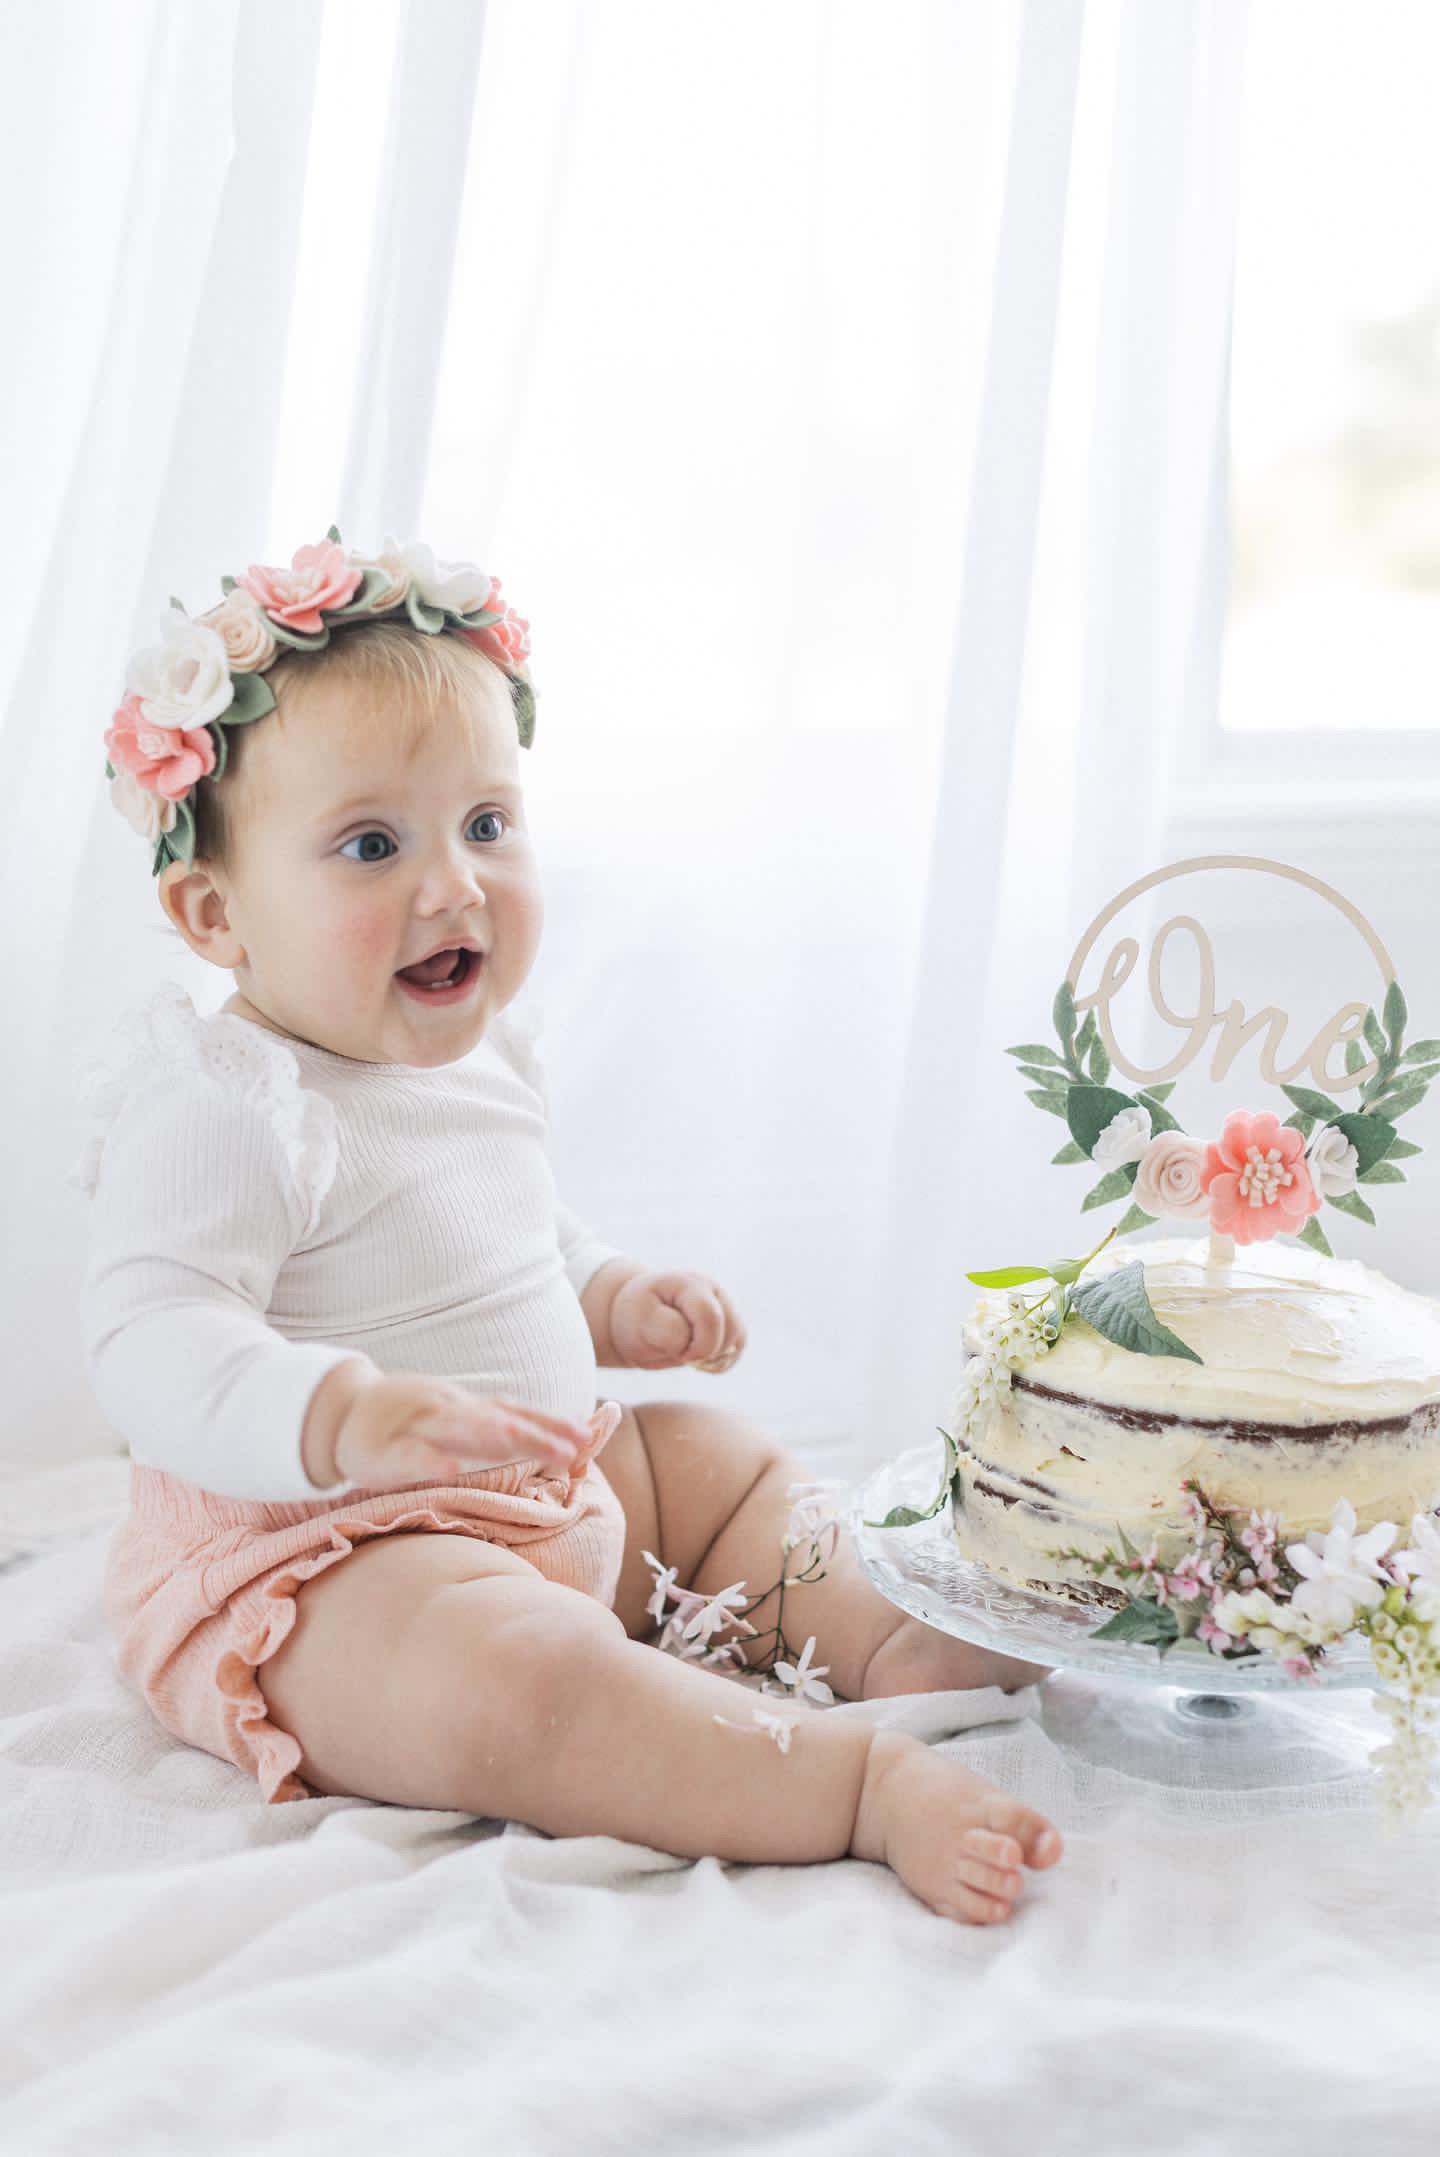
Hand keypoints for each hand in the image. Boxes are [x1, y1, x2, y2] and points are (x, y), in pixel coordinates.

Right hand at [333, 1372, 595, 1492]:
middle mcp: (445, 1410)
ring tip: (515, 1439)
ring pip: (453, 1427)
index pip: (515, 1412)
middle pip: (494, 1419)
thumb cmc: (408, 1423)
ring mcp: (413, 1426)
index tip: (586, 1436)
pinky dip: (428, 1460)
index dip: (549, 1422)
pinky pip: (406, 1456)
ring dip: (484, 1432)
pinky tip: (448, 1469)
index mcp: (466, 1408)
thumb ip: (496, 1432)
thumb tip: (551, 1444)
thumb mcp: (455, 1421)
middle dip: (531, 1432)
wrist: (341, 1413)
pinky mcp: (381, 1451)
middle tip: (566, 1447)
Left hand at [607, 1270, 746, 1372]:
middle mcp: (714, 1292)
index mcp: (690, 1284)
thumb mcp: (639, 1321)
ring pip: (738, 1341)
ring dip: (713, 1359)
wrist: (634, 1317)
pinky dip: (718, 1364)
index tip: (676, 1353)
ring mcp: (724, 1308)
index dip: (698, 1346)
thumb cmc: (636, 1317)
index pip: (711, 1317)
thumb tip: (696, 1345)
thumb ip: (668, 1331)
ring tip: (685, 1355)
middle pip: (730, 1331)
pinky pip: (736, 1352)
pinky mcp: (728, 1326)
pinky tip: (696, 1360)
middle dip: (706, 1353)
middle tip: (677, 1353)